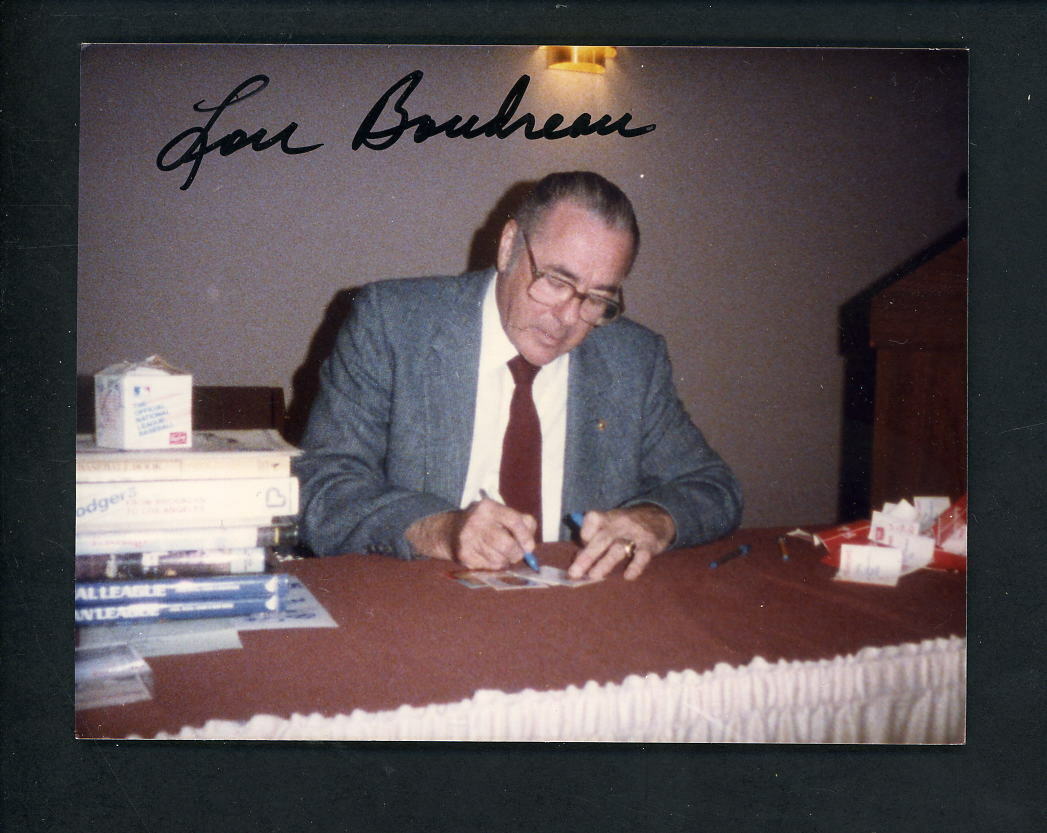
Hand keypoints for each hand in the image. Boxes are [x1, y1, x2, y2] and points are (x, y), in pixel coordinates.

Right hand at [405, 496, 536, 569]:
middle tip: (517, 554)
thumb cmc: (485, 523)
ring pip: (499, 559)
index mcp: (489, 507)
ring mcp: (468, 539)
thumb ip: (522, 523)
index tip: (529, 547)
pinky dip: (494, 565)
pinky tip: (489, 557)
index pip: (514, 521)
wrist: (451, 531)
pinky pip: (489, 567)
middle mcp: (476, 521)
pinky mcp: (464, 555)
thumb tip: (530, 546)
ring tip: (501, 554)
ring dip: (506, 561)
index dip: (525, 536)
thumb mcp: (501, 514)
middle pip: (507, 544)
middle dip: (517, 553)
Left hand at [568, 504, 675, 580]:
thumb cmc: (626, 526)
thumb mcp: (611, 523)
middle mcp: (620, 524)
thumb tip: (579, 558)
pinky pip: (642, 556)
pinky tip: (628, 576)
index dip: (585, 532)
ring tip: (594, 576)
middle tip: (575, 572)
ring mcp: (635, 534)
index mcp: (608, 518)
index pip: (594, 519)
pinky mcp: (650, 544)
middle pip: (602, 538)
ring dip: (605, 563)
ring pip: (618, 548)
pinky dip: (635, 566)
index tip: (581, 544)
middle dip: (587, 556)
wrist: (658, 516)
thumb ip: (595, 537)